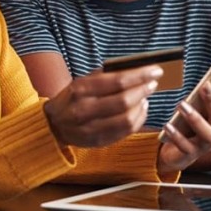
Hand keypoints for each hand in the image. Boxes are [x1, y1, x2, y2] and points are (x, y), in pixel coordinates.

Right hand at [44, 65, 162, 146]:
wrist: (54, 124)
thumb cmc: (73, 98)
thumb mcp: (83, 81)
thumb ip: (105, 75)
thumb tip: (135, 68)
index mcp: (81, 89)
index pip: (117, 81)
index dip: (140, 76)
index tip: (156, 71)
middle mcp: (85, 109)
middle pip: (124, 101)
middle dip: (143, 90)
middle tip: (153, 83)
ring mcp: (91, 128)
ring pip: (127, 119)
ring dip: (142, 106)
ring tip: (145, 96)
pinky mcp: (99, 141)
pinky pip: (126, 132)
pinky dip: (138, 119)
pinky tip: (140, 110)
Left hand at [158, 68, 210, 173]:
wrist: (173, 151)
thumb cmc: (186, 124)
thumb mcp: (194, 107)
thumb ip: (201, 95)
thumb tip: (206, 78)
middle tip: (205, 85)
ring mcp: (205, 144)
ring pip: (208, 133)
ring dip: (196, 118)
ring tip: (182, 105)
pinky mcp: (190, 154)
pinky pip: (185, 146)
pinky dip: (176, 136)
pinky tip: (167, 126)